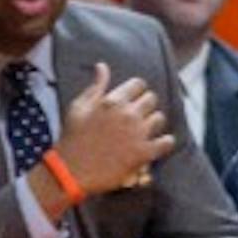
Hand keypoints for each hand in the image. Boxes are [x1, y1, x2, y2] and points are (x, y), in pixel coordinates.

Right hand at [55, 61, 175, 199]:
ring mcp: (137, 134)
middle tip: (138, 116)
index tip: (132, 99)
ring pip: (159, 118)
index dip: (136, 91)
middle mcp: (128, 114)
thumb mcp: (78, 107)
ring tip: (144, 130)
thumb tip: (102, 66)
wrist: (70, 171)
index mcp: (113, 101)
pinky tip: (158, 144)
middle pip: (151, 99)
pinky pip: (167, 142)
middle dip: (145, 105)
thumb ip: (95, 86)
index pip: (139, 84)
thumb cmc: (72, 137)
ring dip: (153, 123)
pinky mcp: (143, 153)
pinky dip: (165, 142)